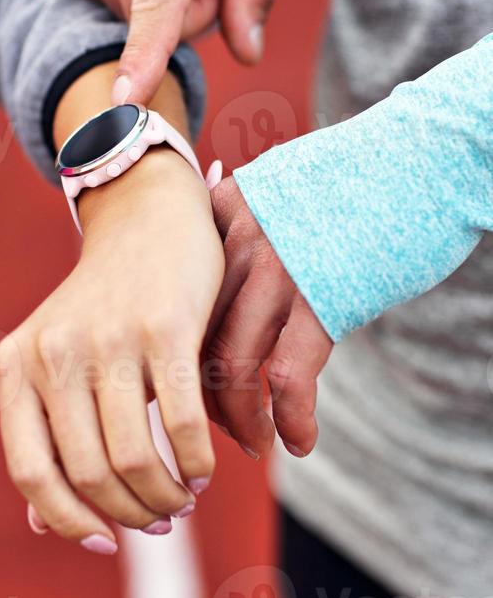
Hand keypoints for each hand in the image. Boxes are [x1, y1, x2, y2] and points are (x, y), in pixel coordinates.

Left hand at [0, 148, 224, 553]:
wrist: (146, 220)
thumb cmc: (105, 304)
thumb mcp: (60, 360)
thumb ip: (48, 435)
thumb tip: (47, 524)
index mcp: (18, 363)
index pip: (31, 471)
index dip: (68, 521)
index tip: (104, 541)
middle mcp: (55, 351)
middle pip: (89, 473)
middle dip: (130, 514)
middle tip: (159, 520)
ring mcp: (108, 337)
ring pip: (134, 458)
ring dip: (165, 497)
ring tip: (182, 497)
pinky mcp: (164, 326)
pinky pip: (180, 424)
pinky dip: (195, 463)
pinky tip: (203, 467)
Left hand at [205, 176, 332, 459]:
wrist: (420, 155)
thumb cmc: (355, 175)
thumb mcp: (282, 181)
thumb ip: (244, 218)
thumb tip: (224, 267)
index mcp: (224, 209)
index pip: (178, 295)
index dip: (180, 347)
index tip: (191, 376)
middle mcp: (239, 239)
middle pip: (193, 335)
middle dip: (201, 393)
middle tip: (218, 424)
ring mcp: (278, 270)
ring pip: (231, 366)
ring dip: (241, 419)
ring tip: (254, 442)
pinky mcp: (324, 300)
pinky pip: (288, 379)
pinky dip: (291, 421)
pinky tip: (299, 442)